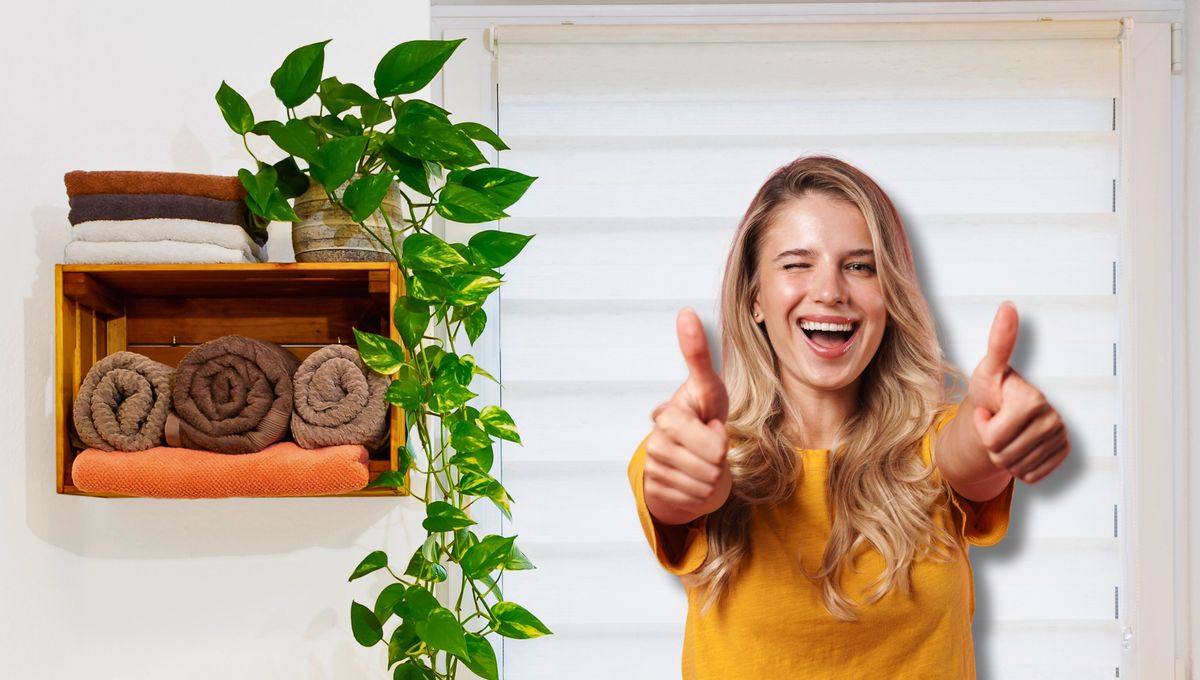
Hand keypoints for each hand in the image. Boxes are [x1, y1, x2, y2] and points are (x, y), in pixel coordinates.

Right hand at [643, 308, 731, 524]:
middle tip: (709, 445)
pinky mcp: (655, 490)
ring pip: (705, 484)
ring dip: (711, 478)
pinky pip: (693, 499)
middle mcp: (656, 441)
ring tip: (701, 461)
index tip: (709, 426)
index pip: (710, 441)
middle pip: (712, 463)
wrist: (682, 452)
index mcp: (669, 415)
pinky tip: (691, 478)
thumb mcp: (707, 385)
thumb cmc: (700, 414)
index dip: (718, 438)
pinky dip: (699, 494)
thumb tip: (685, 312)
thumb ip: (697, 353)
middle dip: (720, 459)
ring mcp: (653, 466)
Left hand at [968, 302, 1070, 483]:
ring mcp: (1061, 438)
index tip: (990, 408)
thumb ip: (999, 342)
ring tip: (1007, 433)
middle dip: (991, 444)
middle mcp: (1055, 420)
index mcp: (1035, 401)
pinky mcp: (1063, 454)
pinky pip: (1030, 477)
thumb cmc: (993, 390)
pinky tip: (1020, 445)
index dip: (983, 426)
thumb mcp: (988, 370)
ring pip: (1015, 469)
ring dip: (1003, 456)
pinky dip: (1018, 467)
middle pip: (1001, 456)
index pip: (992, 438)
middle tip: (996, 422)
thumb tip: (1008, 305)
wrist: (1006, 411)